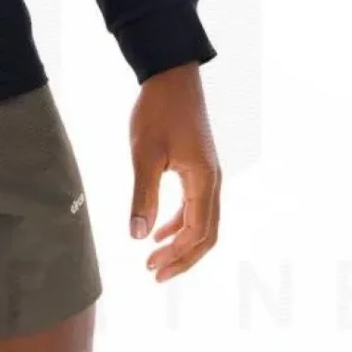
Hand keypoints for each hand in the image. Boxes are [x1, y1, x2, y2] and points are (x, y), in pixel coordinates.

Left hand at [127, 63, 220, 281]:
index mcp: (203, 181)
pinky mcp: (201, 168)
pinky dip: (180, 224)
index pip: (197, 232)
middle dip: (182, 258)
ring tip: (154, 258)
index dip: (176, 256)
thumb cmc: (158, 112)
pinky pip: (197, 206)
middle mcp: (213, 182)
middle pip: (207, 235)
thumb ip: (143, 197)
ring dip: (181, 244)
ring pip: (204, 222)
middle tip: (153, 274)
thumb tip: (138, 236)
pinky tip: (159, 231)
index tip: (150, 269)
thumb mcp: (144, 155)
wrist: (173, 78)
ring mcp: (210, 175)